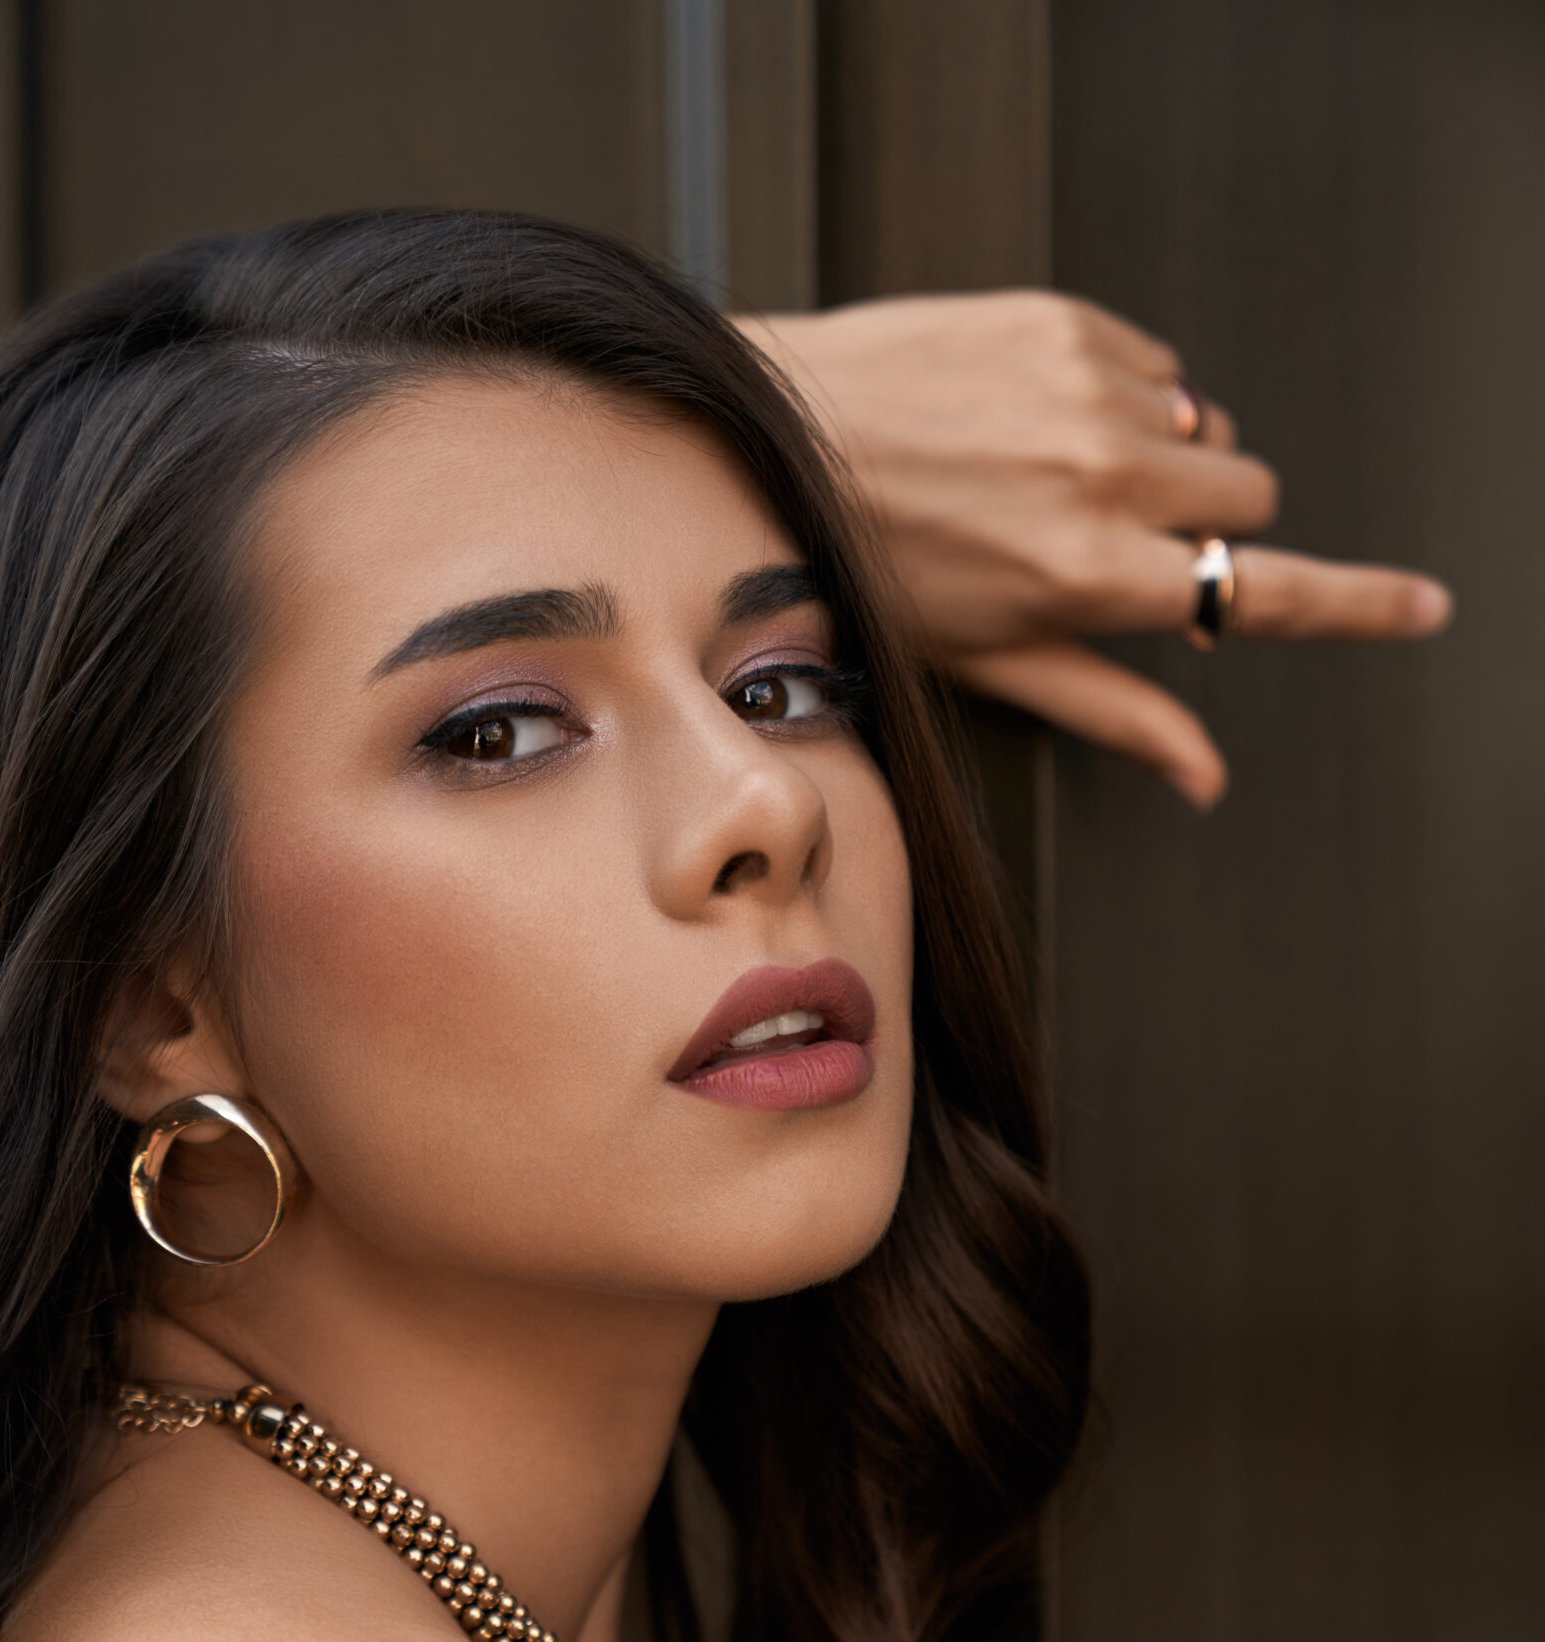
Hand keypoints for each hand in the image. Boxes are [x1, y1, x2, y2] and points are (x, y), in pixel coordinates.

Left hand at [741, 293, 1452, 806]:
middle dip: (1203, 529)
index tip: (1423, 606)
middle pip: (1246, 501)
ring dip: (1162, 459)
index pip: (1262, 593)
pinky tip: (1031, 419)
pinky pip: (1155, 365)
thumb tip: (1205, 777)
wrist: (765, 435)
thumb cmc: (861, 567)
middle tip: (1113, 543)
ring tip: (1052, 477)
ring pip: (1206, 429)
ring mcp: (1087, 388)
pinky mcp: (1064, 318)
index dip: (1358, 602)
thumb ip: (1111, 707)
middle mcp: (1104, 478)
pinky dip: (1122, 395)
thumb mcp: (982, 661)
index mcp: (1090, 577)